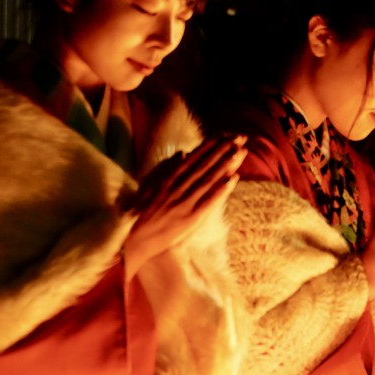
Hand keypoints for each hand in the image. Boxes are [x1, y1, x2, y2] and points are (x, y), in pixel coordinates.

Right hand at [123, 135, 245, 276]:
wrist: (133, 239)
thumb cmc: (140, 212)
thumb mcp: (149, 185)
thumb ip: (165, 168)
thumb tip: (182, 153)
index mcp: (169, 178)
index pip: (194, 158)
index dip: (210, 146)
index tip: (225, 135)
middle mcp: (178, 187)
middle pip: (205, 165)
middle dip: (223, 150)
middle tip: (239, 137)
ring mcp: (185, 202)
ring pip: (209, 180)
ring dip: (226, 165)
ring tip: (240, 152)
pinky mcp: (190, 218)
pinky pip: (208, 201)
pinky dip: (221, 190)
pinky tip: (233, 179)